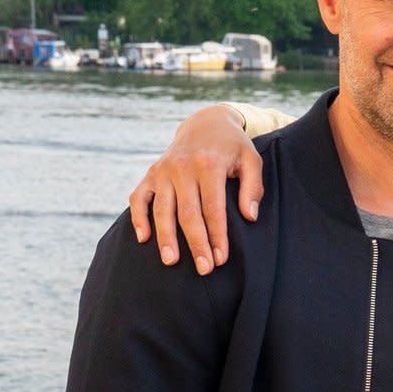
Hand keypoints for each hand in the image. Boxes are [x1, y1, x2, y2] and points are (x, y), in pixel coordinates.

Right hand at [128, 104, 262, 274]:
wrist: (206, 122)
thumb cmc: (233, 146)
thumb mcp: (252, 159)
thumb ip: (253, 187)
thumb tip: (249, 217)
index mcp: (210, 164)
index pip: (213, 208)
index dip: (217, 235)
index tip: (221, 258)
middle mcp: (183, 167)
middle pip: (188, 213)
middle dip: (196, 243)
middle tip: (203, 269)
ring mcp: (163, 170)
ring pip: (162, 209)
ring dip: (166, 238)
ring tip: (171, 262)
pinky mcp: (151, 173)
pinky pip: (139, 198)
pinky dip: (139, 218)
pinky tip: (143, 239)